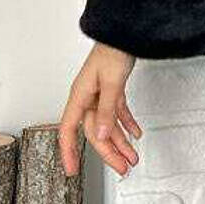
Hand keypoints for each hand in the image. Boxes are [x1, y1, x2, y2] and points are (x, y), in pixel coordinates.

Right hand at [59, 42, 142, 178]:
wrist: (125, 33)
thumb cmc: (113, 50)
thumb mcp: (111, 83)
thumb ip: (106, 110)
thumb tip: (99, 135)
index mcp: (80, 96)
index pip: (69, 130)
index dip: (69, 151)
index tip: (72, 170)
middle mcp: (87, 98)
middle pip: (94, 132)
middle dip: (109, 152)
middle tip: (122, 168)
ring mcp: (99, 95)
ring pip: (107, 125)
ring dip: (121, 142)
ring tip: (132, 157)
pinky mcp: (111, 90)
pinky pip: (117, 113)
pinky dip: (127, 123)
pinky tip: (135, 133)